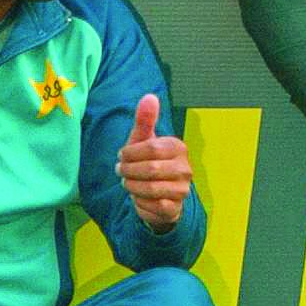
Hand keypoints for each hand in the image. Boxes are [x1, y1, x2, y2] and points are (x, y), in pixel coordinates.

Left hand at [117, 93, 193, 231]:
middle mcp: (185, 168)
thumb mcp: (144, 141)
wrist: (160, 195)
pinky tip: (137, 197)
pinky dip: (138, 202)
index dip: (130, 153)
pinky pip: (152, 206)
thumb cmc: (149, 162)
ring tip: (127, 183)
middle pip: (150, 169)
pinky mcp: (175, 209)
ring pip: (150, 189)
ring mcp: (182, 190)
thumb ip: (145, 120)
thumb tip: (149, 96)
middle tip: (120, 171)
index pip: (151, 148)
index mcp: (178, 148)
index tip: (121, 156)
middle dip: (129, 171)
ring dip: (132, 187)